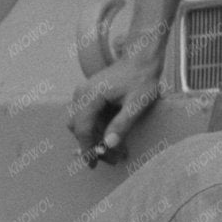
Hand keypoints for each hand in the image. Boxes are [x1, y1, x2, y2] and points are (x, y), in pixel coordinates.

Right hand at [69, 47, 163, 162]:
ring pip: (81, 123)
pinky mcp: (88, 93)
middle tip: (111, 159)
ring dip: (93, 138)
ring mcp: (82, 92)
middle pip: (78, 127)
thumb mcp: (138, 103)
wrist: (142, 57)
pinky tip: (110, 136)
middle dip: (92, 145)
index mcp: (90, 95)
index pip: (83, 128)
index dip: (88, 148)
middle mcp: (81, 93)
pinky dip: (95, 128)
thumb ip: (123, 123)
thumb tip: (109, 144)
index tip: (94, 164)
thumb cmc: (142, 78)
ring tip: (113, 151)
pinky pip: (86, 115)